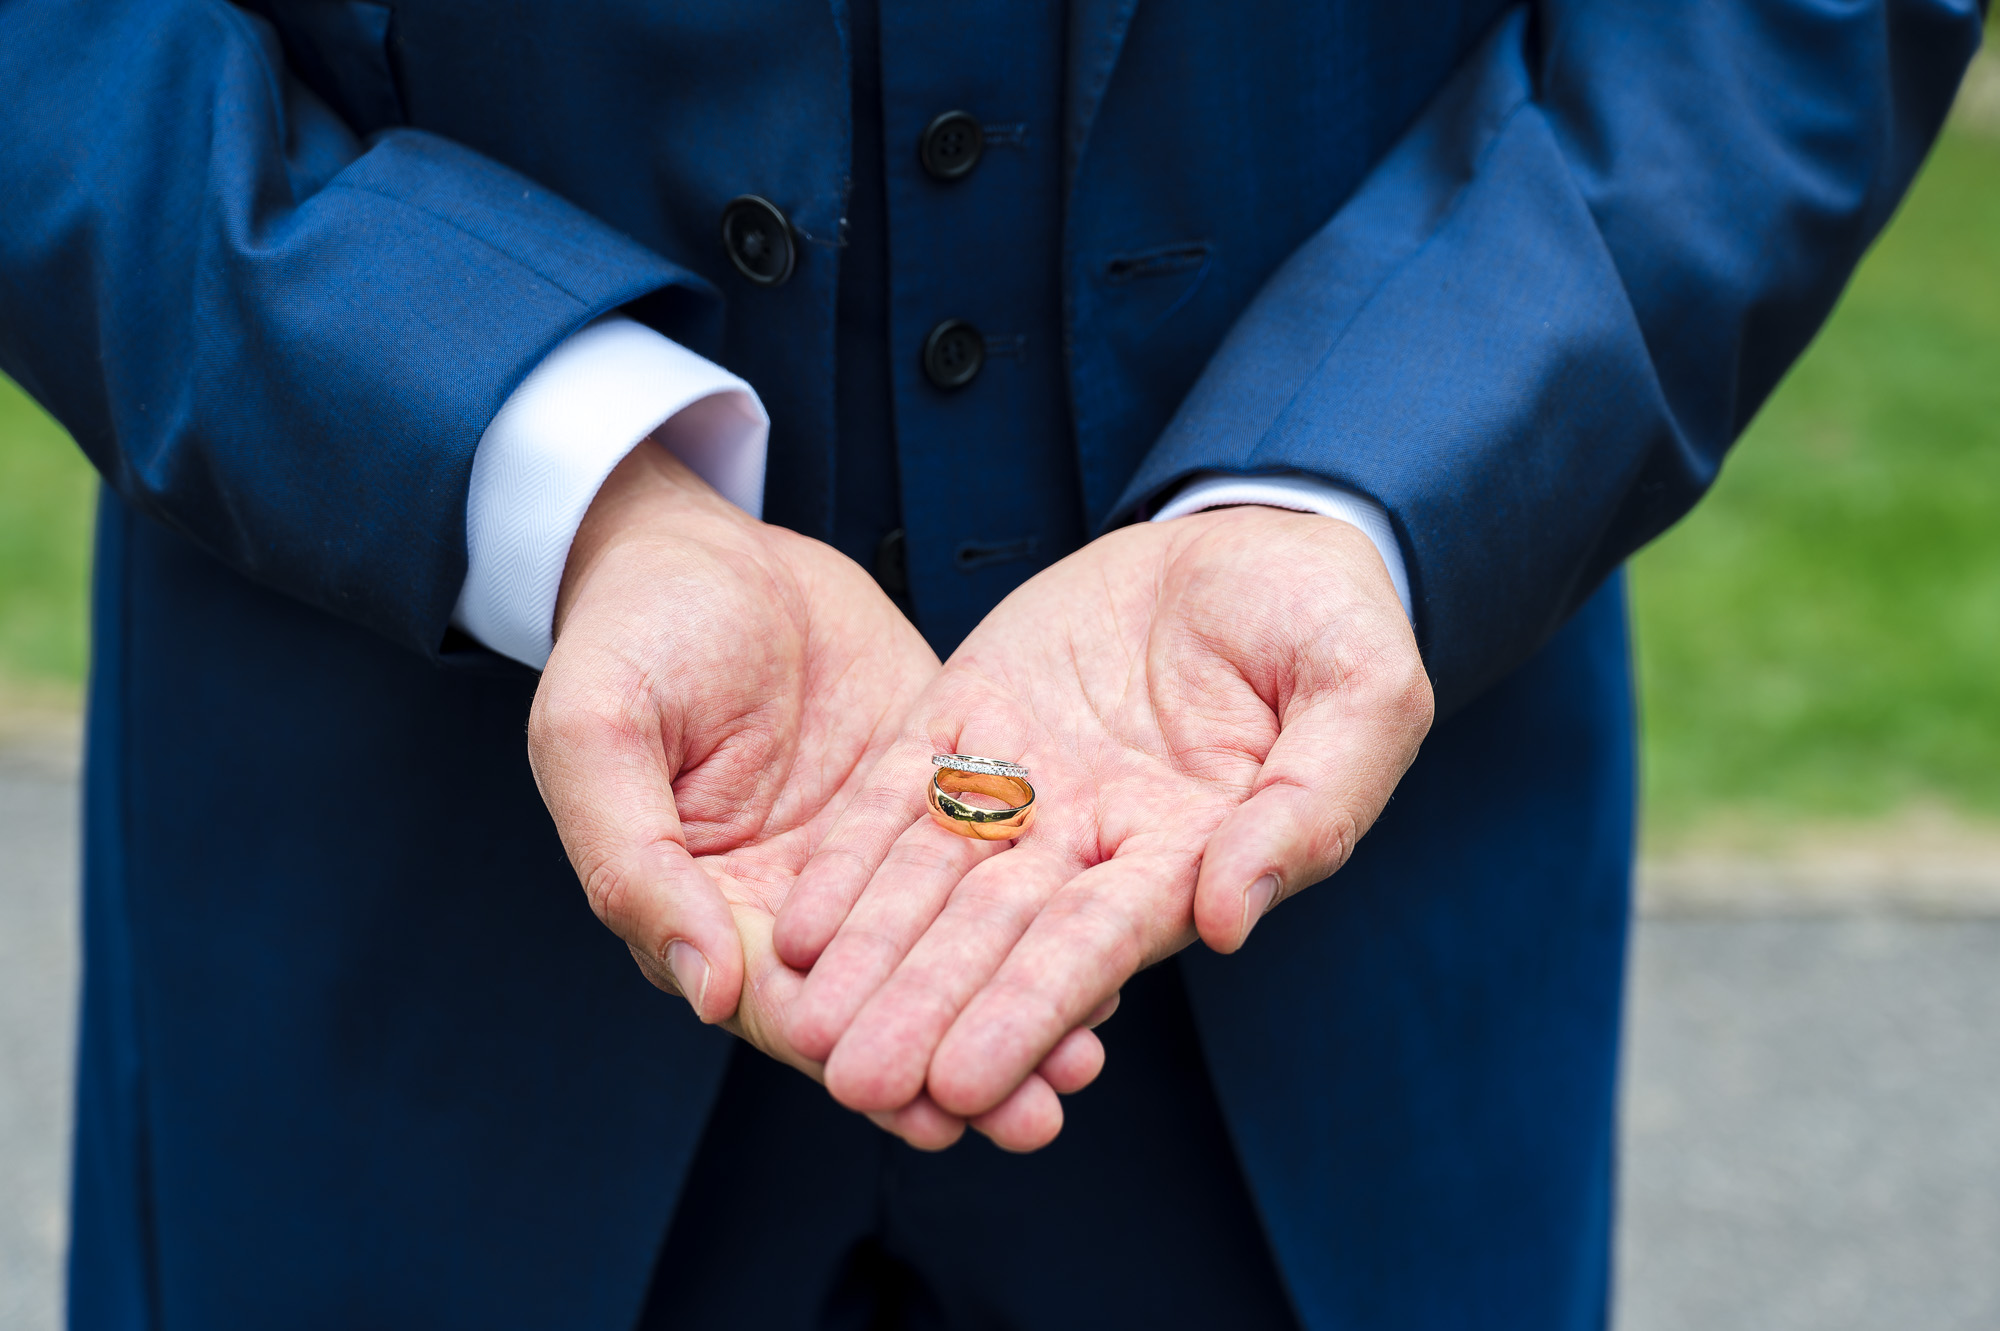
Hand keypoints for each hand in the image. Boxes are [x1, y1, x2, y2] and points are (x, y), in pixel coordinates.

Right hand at [525, 440, 1101, 1150]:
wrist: (699, 542)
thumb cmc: (628, 631)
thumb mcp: (596, 732)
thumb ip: (634, 862)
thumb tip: (710, 993)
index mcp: (700, 906)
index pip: (782, 1009)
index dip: (858, 1061)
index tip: (937, 1116)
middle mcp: (788, 902)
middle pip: (879, 999)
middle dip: (957, 1063)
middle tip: (1042, 1114)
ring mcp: (866, 852)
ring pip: (943, 945)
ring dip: (1010, 1002)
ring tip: (1089, 1056)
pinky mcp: (927, 790)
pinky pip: (986, 859)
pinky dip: (1037, 906)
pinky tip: (1105, 942)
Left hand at [773, 507, 1431, 1137]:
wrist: (1254, 536)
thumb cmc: (1329, 622)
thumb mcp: (1362, 697)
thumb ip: (1309, 808)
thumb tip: (1230, 919)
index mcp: (1187, 850)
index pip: (1095, 946)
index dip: (1028, 1011)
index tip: (964, 1080)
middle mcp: (1092, 836)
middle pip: (993, 936)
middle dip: (923, 1007)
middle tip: (851, 1082)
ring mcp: (1025, 779)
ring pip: (932, 880)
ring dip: (869, 952)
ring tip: (801, 1019)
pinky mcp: (972, 715)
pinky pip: (902, 792)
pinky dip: (851, 858)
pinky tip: (801, 922)